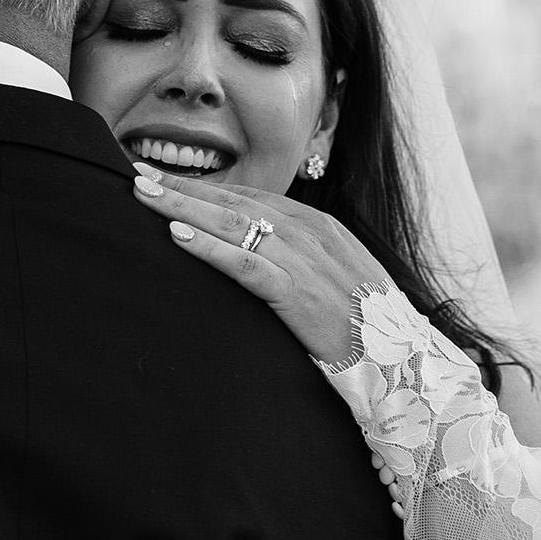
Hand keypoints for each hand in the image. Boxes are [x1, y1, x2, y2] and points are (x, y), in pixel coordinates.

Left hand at [130, 162, 396, 366]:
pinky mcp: (300, 294)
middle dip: (183, 188)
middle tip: (135, 175)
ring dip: (184, 207)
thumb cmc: (365, 328)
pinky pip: (247, 265)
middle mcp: (311, 234)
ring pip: (234, 225)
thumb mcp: (331, 281)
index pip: (249, 199)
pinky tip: (178, 237)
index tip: (163, 179)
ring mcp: (306, 262)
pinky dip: (210, 248)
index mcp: (318, 227)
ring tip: (144, 196)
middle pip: (235, 203)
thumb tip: (256, 256)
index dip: (204, 187)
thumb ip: (297, 262)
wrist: (405, 364)